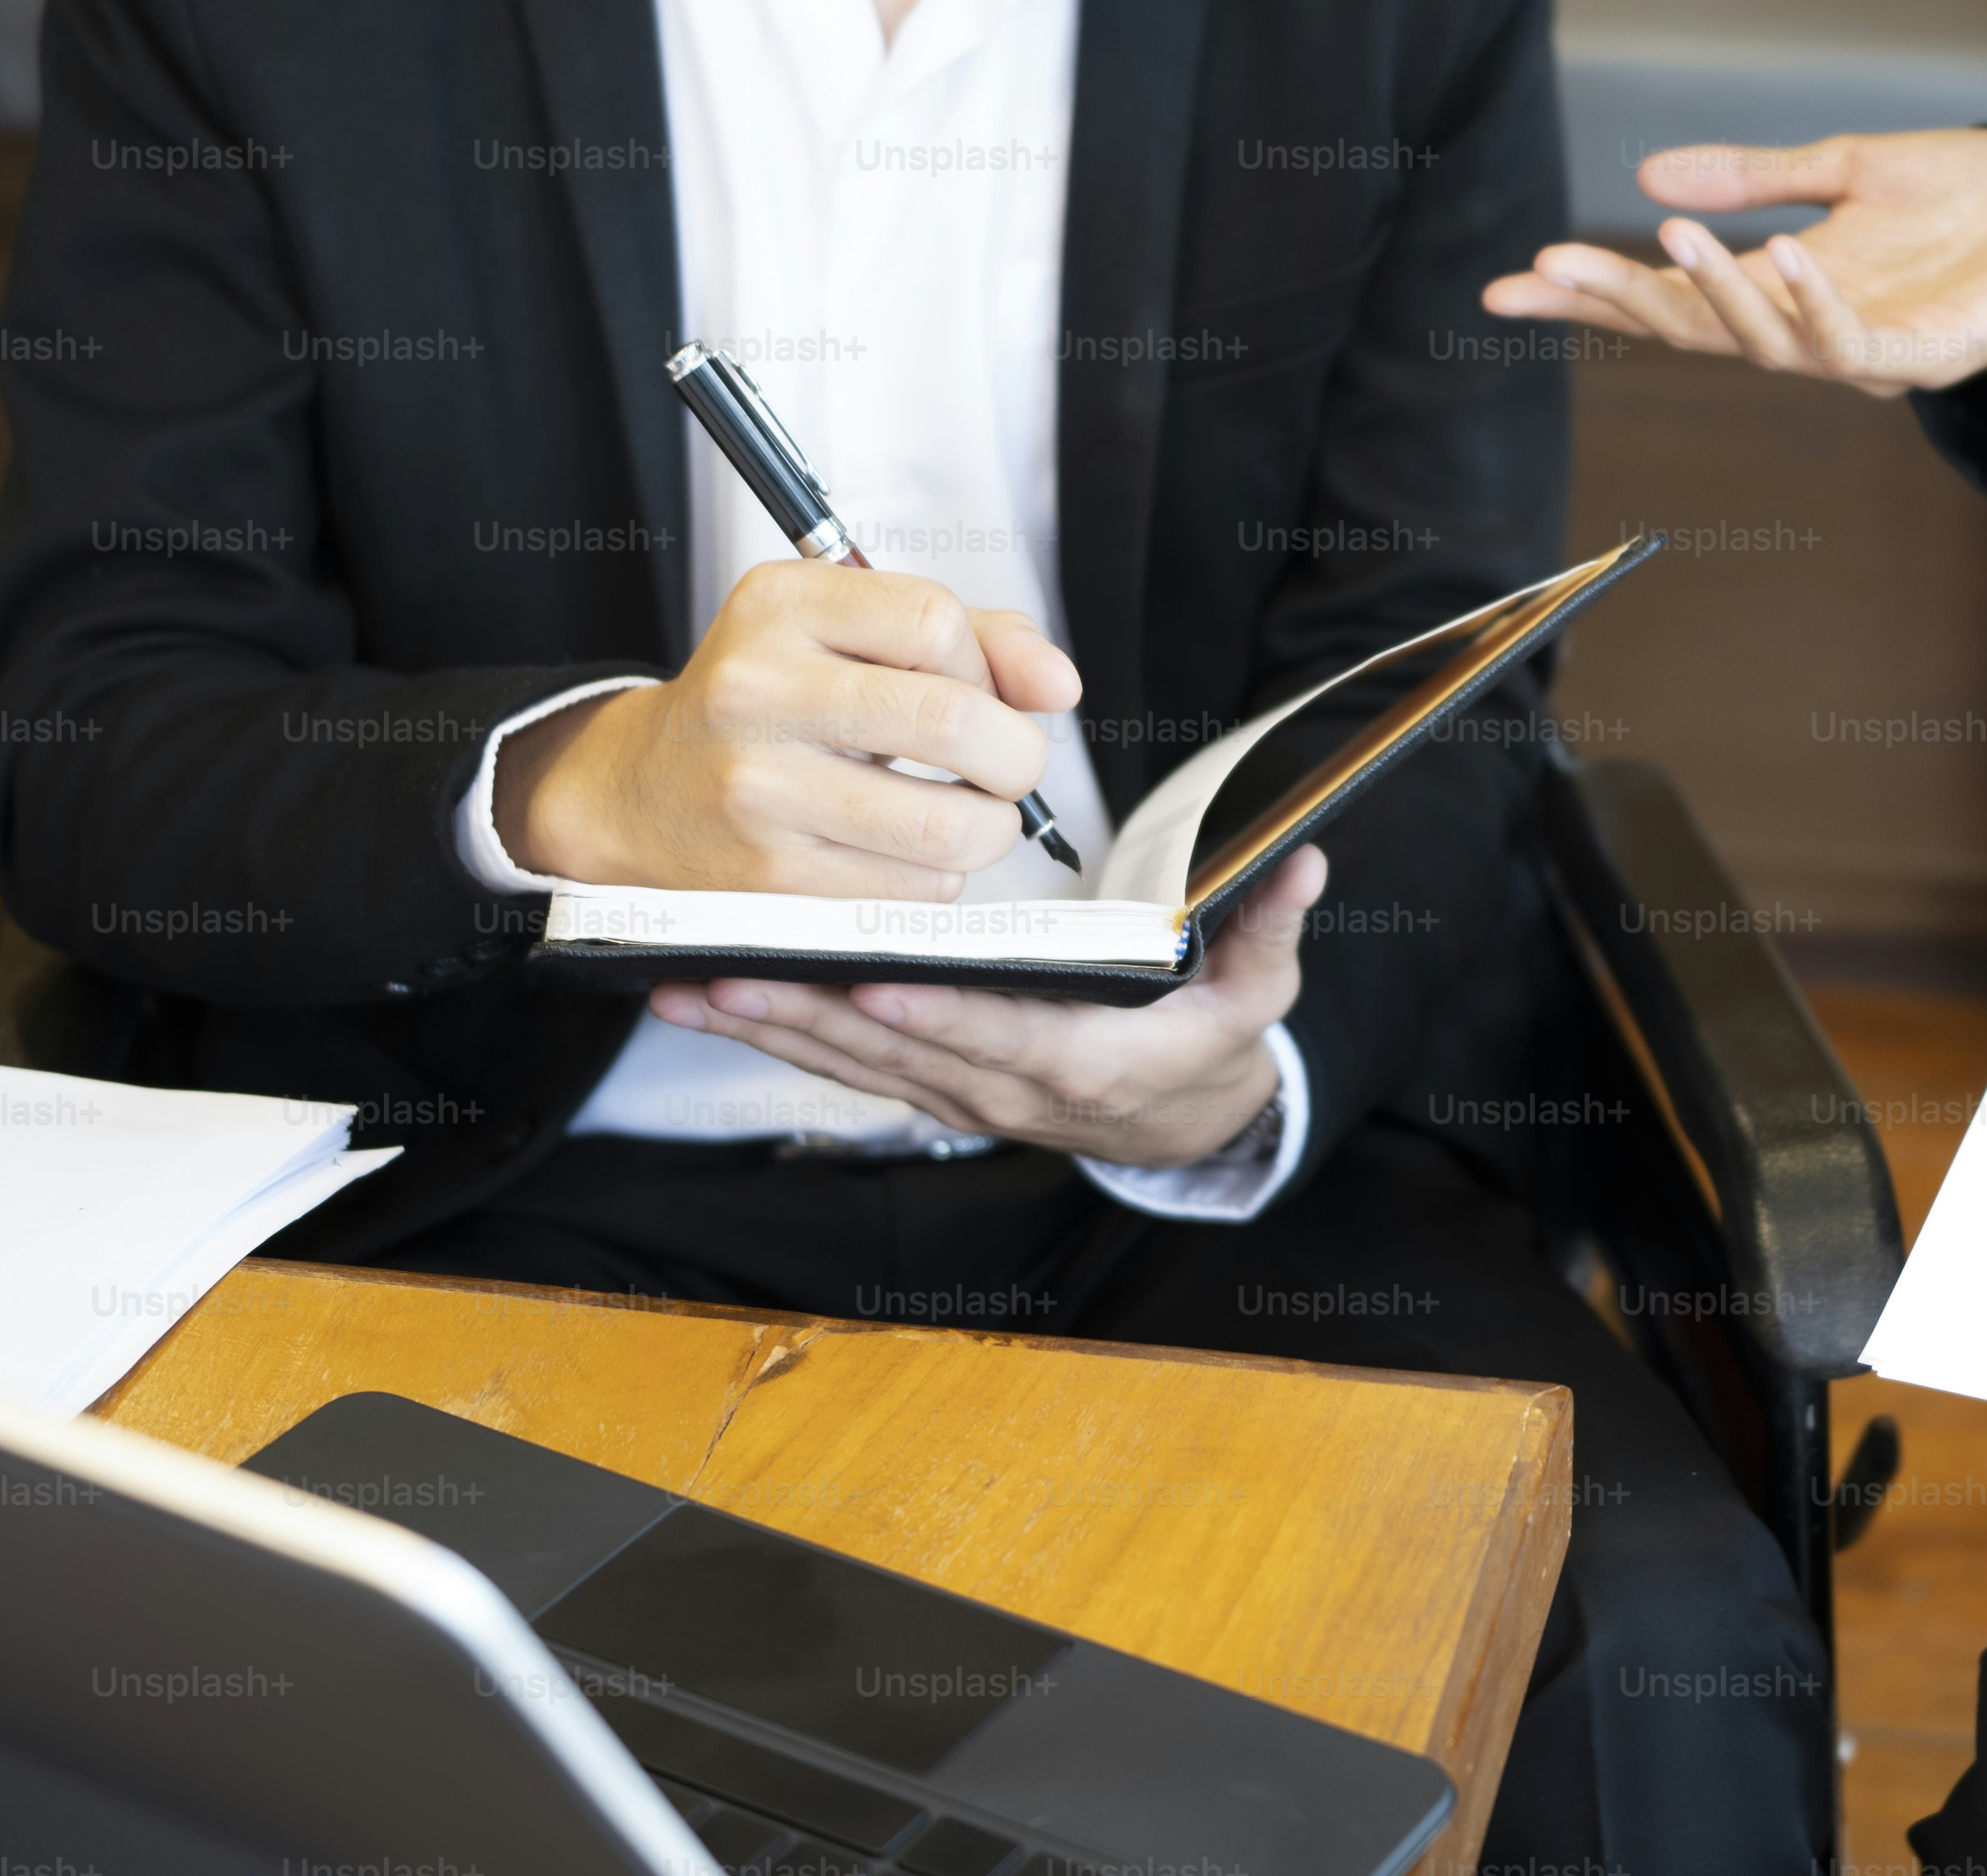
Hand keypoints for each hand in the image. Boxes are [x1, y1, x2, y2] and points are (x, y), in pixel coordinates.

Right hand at [498, 562, 1080, 898]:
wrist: (639, 794)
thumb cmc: (775, 704)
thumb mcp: (850, 634)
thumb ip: (975, 637)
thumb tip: (1060, 685)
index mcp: (780, 606)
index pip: (937, 622)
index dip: (986, 667)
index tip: (975, 691)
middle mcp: (756, 690)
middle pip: (954, 723)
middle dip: (1015, 757)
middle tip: (1007, 768)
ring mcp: (758, 789)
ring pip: (947, 825)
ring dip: (988, 830)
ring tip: (965, 815)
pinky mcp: (769, 878)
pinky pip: (912, 890)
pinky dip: (935, 879)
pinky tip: (901, 855)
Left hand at [650, 847, 1323, 1169]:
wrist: (1186, 1126)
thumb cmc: (1212, 1045)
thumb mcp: (1261, 994)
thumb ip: (1272, 927)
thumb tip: (1303, 860)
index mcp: (1088, 1062)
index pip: (1006, 1038)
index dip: (943, 1016)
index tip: (880, 983)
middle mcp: (1008, 1088)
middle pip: (897, 1053)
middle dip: (806, 1013)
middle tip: (722, 974)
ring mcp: (961, 1093)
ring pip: (851, 1061)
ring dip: (768, 1028)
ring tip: (682, 987)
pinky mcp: (930, 1084)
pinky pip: (845, 1063)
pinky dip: (778, 1035)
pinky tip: (712, 1003)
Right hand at [1477, 126, 1986, 396]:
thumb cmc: (1974, 197)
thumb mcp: (1844, 168)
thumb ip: (1753, 178)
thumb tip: (1648, 179)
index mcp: (1782, 288)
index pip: (1666, 299)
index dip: (1591, 294)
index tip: (1509, 285)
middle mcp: (1809, 330)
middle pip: (1691, 330)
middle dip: (1616, 303)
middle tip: (1546, 270)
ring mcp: (1862, 352)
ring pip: (1760, 344)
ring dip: (1708, 295)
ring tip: (1662, 238)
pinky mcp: (1922, 358)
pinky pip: (1849, 346)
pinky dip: (1812, 305)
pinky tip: (1782, 257)